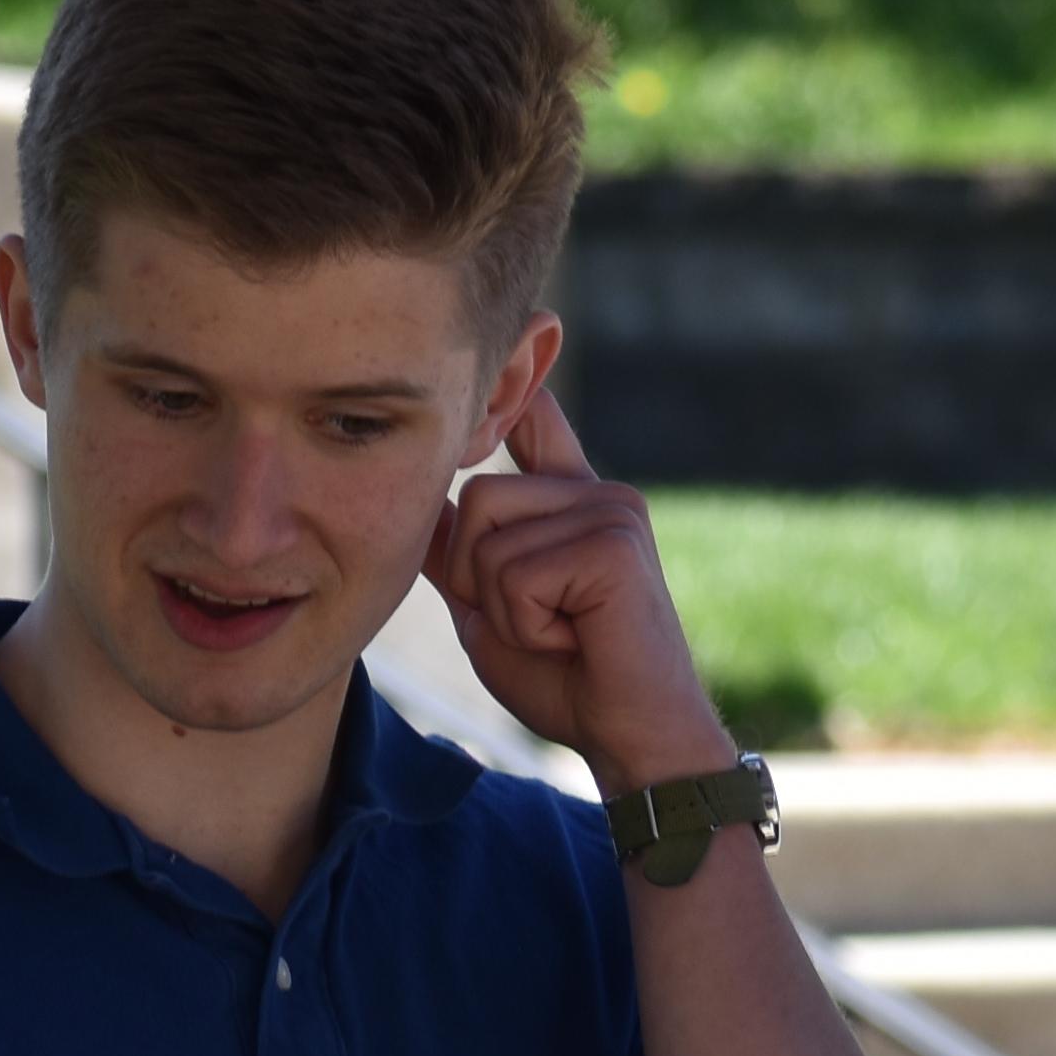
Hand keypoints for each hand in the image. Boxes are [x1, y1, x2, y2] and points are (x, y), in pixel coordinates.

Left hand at [424, 387, 739, 790]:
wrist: (632, 738)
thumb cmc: (569, 682)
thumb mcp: (493, 611)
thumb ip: (462, 556)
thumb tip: (423, 501)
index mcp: (573, 502)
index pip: (535, 424)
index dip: (516, 382)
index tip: (532, 317)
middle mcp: (596, 492)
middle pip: (473, 499)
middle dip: (477, 580)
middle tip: (541, 624)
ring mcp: (610, 509)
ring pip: (486, 536)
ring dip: (503, 607)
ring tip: (562, 631)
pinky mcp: (612, 542)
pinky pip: (514, 572)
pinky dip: (528, 622)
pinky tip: (577, 638)